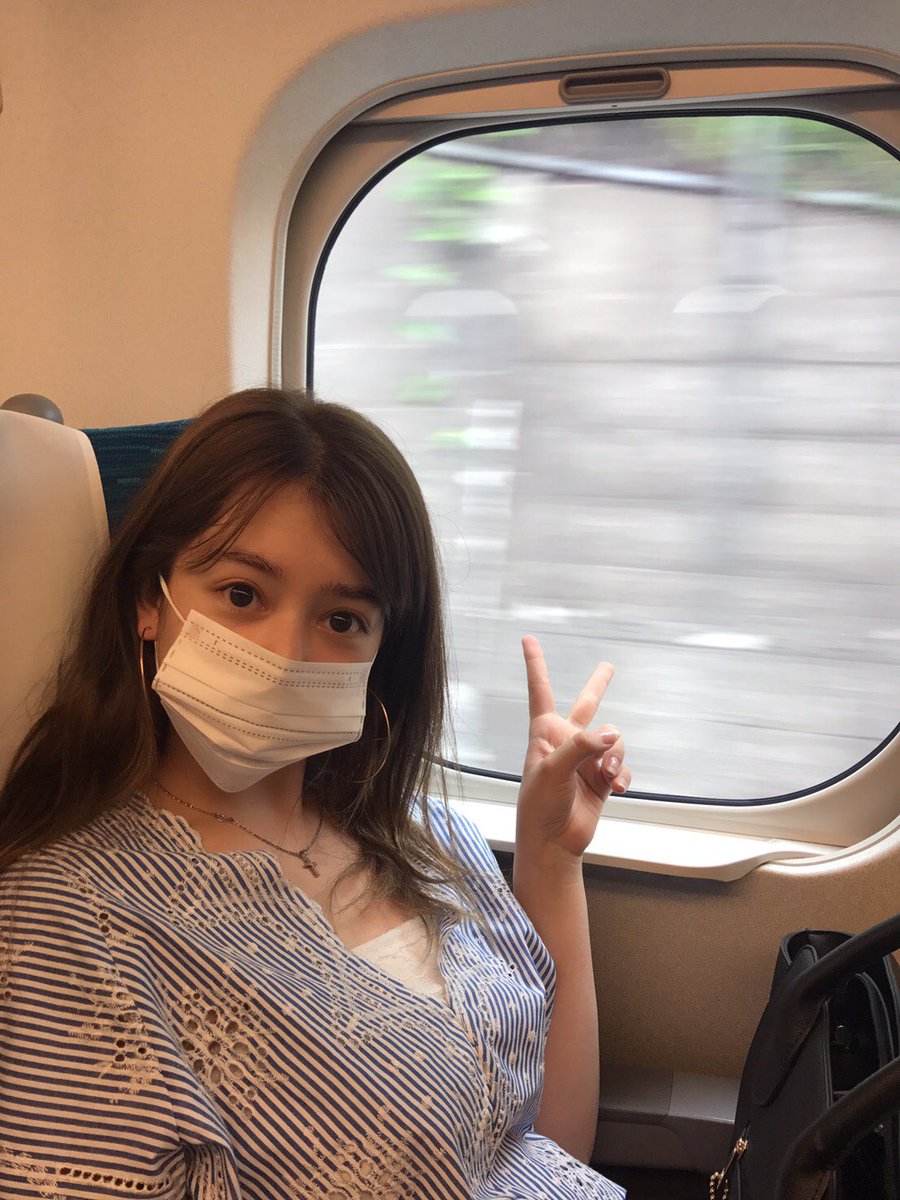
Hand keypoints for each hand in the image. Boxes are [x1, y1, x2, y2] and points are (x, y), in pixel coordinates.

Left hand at [516, 635, 630, 860]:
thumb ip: (582, 746)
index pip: (540, 691)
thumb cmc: (540, 805)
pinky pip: (622, 766)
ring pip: (613, 741)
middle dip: (598, 685)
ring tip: (607, 776)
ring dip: (615, 756)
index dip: (536, 664)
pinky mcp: (602, 780)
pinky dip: (624, 775)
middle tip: (609, 666)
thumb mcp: (553, 770)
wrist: (553, 843)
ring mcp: (586, 760)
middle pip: (586, 705)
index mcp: (545, 733)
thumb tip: (613, 733)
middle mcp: (566, 742)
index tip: (527, 639)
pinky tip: (618, 787)